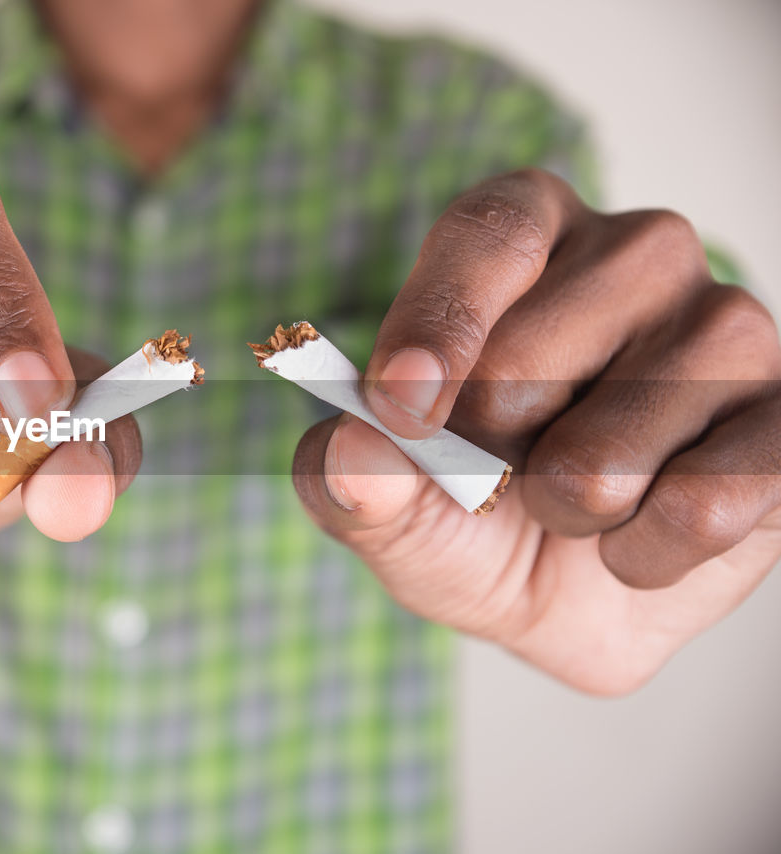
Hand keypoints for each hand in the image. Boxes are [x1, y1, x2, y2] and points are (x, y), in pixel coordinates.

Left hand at [294, 168, 780, 694]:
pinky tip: (635, 540)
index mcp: (527, 234)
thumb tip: (353, 449)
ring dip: (563, 516)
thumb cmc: (466, 515)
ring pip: (606, 454)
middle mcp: (638, 255)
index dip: (438, 319)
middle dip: (486, 458)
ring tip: (574, 505)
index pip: (490, 232)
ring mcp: (729, 328)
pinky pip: (706, 505)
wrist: (561, 592)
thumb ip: (347, 476)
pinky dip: (641, 556)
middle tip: (500, 471)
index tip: (398, 406)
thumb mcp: (384, 504)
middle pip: (525, 361)